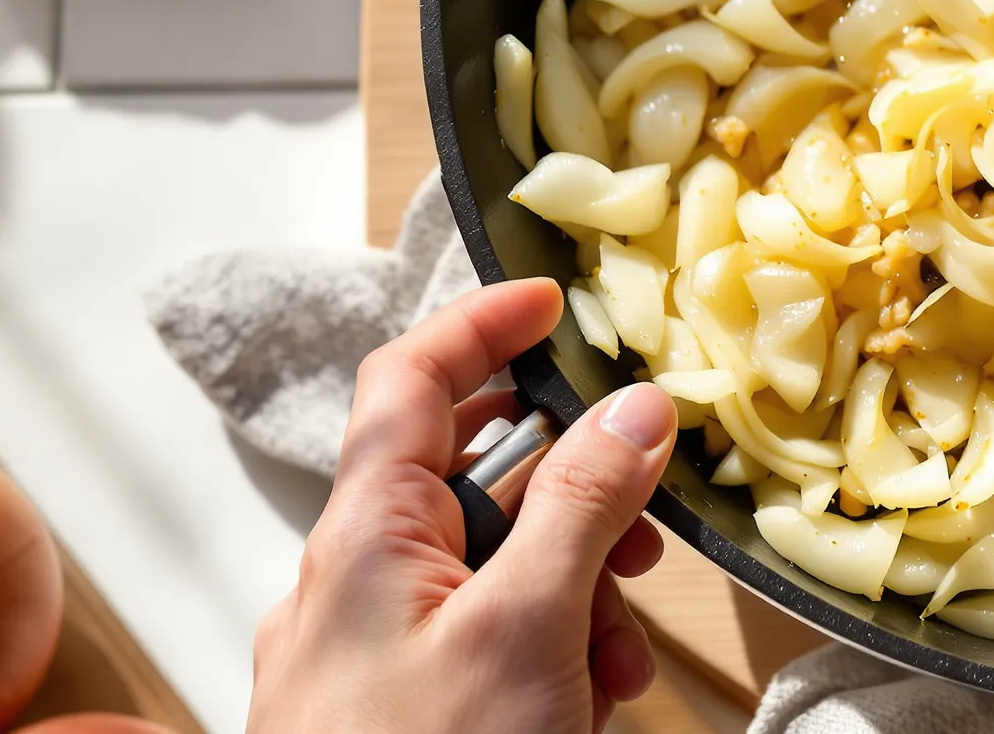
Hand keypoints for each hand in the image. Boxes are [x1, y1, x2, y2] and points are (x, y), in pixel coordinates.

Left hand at [249, 280, 677, 733]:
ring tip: (617, 659)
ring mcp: (366, 655)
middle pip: (467, 479)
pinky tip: (585, 704)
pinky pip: (475, 648)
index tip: (554, 300)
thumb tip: (633, 407)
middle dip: (570, 496)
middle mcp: (352, 581)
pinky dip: (541, 656)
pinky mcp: (389, 715)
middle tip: (641, 524)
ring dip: (569, 593)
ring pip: (486, 574)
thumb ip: (580, 508)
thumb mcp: (525, 630)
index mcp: (363, 534)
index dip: (480, 323)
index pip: (408, 376)